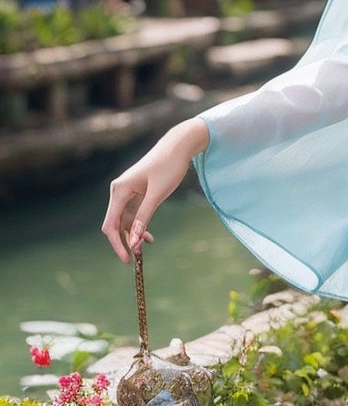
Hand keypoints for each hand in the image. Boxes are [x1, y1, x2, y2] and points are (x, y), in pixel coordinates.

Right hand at [101, 116, 208, 262]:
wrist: (178, 146)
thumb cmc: (168, 167)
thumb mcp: (157, 194)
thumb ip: (144, 217)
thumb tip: (134, 241)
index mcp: (119, 190)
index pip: (111, 224)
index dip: (117, 244)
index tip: (127, 259)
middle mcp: (119, 191)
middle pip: (114, 224)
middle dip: (124, 241)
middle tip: (136, 259)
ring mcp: (126, 192)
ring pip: (124, 221)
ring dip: (133, 235)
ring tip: (144, 250)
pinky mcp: (136, 193)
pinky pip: (132, 214)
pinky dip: (139, 226)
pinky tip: (149, 237)